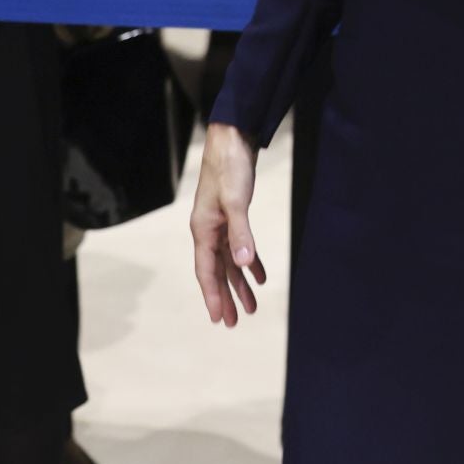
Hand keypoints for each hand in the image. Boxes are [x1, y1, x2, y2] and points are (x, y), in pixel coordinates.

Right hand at [191, 122, 266, 326]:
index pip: (206, 271)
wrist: (232, 140)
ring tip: (251, 307)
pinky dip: (249, 262)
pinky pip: (239, 247)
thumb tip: (243, 265)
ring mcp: (219, 224)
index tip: (219, 320)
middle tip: (235, 323)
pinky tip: (259, 275)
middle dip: (226, 297)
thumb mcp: (236, 201)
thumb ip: (241, 233)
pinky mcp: (232, 216)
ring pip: (228, 262)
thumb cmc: (230, 168)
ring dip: (239, 283)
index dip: (213, 296)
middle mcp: (208, 231)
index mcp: (203, 229)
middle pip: (216, 271)